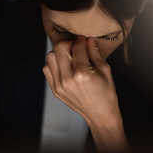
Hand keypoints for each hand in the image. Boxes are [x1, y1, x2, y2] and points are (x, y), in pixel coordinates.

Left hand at [43, 36, 128, 152]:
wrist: (100, 114)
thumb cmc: (106, 94)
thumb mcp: (105, 70)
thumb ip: (94, 52)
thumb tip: (88, 38)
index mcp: (82, 74)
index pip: (77, 47)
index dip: (81, 40)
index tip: (84, 39)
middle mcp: (67, 79)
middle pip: (59, 48)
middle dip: (69, 43)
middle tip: (76, 47)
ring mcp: (59, 85)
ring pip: (50, 57)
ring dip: (59, 53)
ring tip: (70, 57)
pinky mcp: (55, 90)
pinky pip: (47, 69)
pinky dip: (54, 64)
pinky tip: (64, 66)